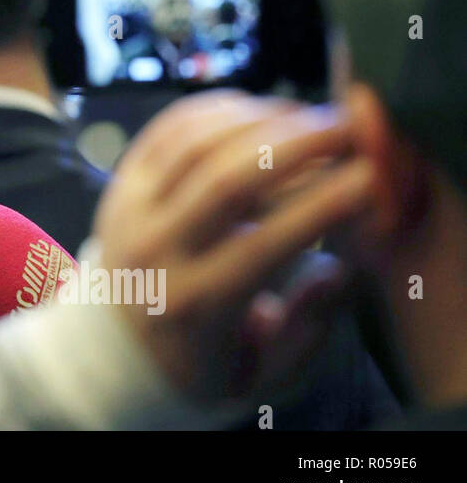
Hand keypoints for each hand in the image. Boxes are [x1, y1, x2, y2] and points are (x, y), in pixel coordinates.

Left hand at [92, 90, 373, 405]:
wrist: (113, 346)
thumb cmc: (202, 359)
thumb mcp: (261, 374)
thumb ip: (308, 327)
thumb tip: (339, 268)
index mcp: (197, 303)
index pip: (265, 245)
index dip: (322, 205)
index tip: (370, 179)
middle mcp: (156, 251)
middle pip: (227, 180)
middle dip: (296, 145)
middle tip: (348, 127)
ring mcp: (131, 208)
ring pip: (196, 143)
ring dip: (260, 117)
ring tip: (309, 114)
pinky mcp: (120, 179)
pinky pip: (168, 129)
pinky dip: (218, 109)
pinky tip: (259, 108)